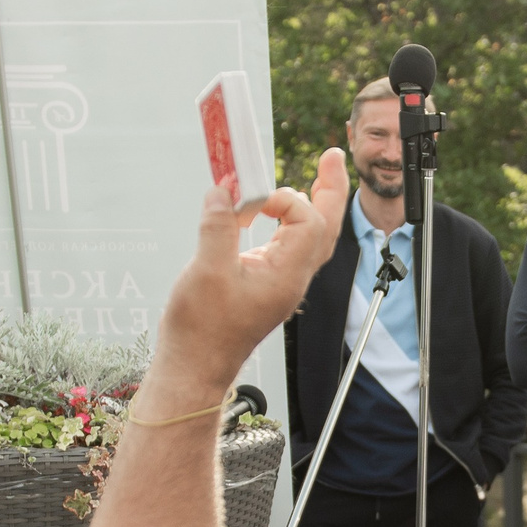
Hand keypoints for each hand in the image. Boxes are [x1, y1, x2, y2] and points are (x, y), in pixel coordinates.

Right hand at [154, 148, 347, 391]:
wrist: (194, 368)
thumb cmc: (202, 332)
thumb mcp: (206, 272)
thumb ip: (218, 226)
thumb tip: (222, 191)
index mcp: (287, 276)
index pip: (307, 221)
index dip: (283, 199)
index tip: (249, 202)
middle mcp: (291, 278)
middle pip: (326, 227)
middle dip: (330, 189)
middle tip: (332, 157)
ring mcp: (281, 283)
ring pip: (311, 237)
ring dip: (313, 204)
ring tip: (317, 176)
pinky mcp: (266, 286)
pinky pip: (288, 246)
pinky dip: (287, 223)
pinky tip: (273, 212)